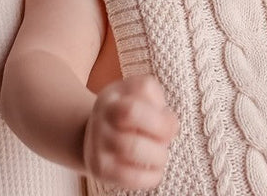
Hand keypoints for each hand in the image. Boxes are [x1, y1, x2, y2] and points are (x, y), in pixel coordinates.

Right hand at [83, 74, 180, 189]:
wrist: (97, 139)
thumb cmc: (130, 118)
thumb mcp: (141, 99)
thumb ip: (158, 104)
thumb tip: (169, 126)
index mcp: (116, 94)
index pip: (143, 89)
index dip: (162, 107)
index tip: (167, 119)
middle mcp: (103, 114)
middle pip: (132, 112)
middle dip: (161, 129)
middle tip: (166, 140)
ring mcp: (98, 141)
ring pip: (132, 146)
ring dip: (158, 155)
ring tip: (160, 156)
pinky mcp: (99, 168)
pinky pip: (129, 175)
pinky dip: (151, 176)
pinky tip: (154, 172)